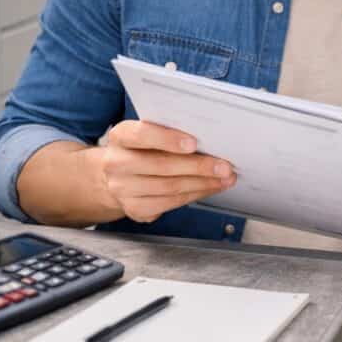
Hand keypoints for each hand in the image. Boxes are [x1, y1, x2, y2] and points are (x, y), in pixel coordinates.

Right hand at [91, 120, 236, 222]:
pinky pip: (170, 203)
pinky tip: (210, 188)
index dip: (167, 139)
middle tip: (225, 166)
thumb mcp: (148, 134)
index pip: (141, 135)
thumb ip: (170, 133)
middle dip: (198, 166)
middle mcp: (116, 163)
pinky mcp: (134, 209)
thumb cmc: (142, 149)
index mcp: (120, 137)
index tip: (194, 143)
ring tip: (225, 178)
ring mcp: (123, 189)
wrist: (117, 176)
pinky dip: (195, 194)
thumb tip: (209, 138)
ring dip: (203, 183)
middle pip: (161, 165)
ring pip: (169, 187)